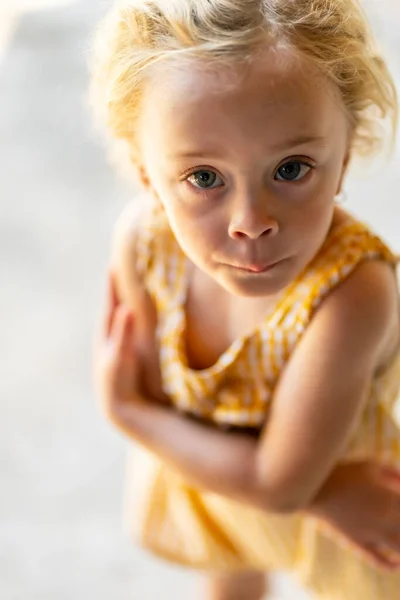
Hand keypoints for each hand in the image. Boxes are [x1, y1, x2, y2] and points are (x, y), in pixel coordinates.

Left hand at [94, 270, 137, 425]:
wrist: (121, 408)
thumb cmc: (118, 383)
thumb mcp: (119, 358)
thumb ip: (122, 333)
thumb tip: (125, 308)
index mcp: (106, 333)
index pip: (110, 301)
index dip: (112, 283)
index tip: (114, 261)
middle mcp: (110, 335)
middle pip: (115, 304)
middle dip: (119, 285)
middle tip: (123, 264)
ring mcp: (118, 343)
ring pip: (122, 315)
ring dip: (126, 299)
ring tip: (131, 282)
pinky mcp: (127, 351)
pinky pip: (130, 327)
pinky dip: (133, 315)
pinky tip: (140, 312)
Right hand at [306, 461, 399, 570]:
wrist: (317, 488)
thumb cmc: (345, 472)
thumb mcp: (371, 466)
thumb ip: (393, 473)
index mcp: (392, 499)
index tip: (398, 496)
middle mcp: (387, 520)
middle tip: (395, 515)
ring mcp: (373, 534)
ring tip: (394, 534)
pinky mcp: (359, 542)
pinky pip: (380, 561)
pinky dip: (391, 566)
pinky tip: (396, 564)